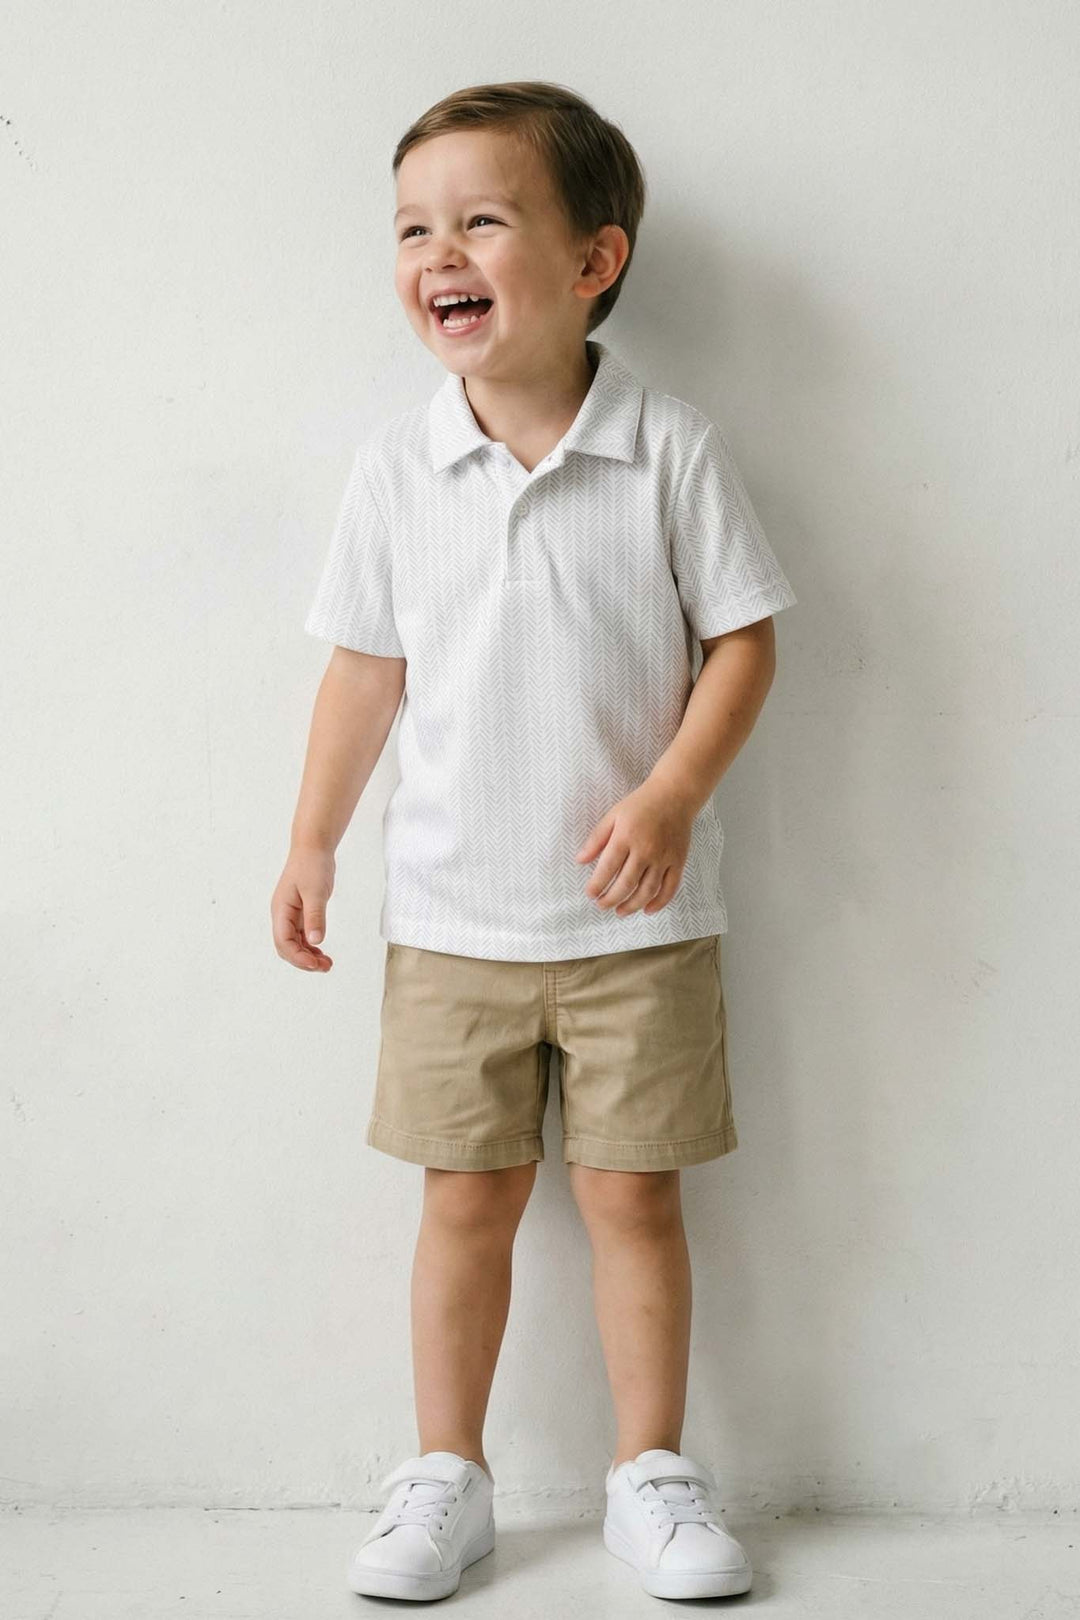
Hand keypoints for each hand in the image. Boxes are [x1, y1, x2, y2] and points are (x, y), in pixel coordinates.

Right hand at [271, 846, 335, 971]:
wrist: (313, 848)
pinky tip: (322, 952)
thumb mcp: (316, 891)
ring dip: (308, 956)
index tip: (315, 964)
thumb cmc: (312, 865)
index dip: (298, 957)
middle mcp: (282, 915)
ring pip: (294, 944)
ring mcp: (290, 915)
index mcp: (281, 910)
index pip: (283, 942)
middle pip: (287, 947)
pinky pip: (301, 936)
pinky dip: (311, 946)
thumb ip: (315, 916)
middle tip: (325, 967)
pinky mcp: (300, 913)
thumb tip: (315, 942)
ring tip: (327, 964)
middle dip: (303, 960)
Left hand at [575, 778, 694, 916]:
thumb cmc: (641, 804)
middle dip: (611, 899)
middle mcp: (645, 849)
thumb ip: (596, 839)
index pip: (608, 868)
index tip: (590, 894)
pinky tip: (648, 910)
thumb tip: (580, 860)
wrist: (675, 795)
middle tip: (602, 905)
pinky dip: (659, 902)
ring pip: (647, 890)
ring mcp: (663, 857)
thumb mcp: (613, 815)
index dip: (597, 885)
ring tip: (620, 911)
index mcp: (626, 836)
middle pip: (626, 883)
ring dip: (632, 905)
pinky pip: (670, 887)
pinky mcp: (678, 861)